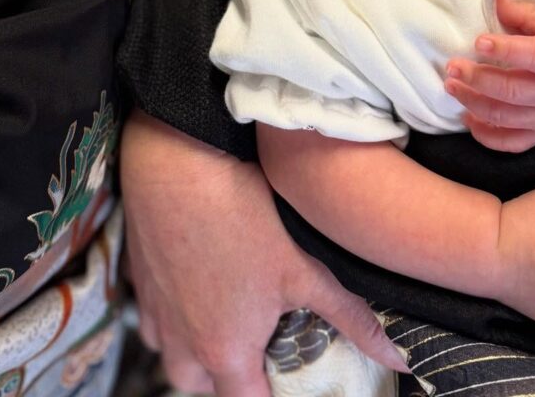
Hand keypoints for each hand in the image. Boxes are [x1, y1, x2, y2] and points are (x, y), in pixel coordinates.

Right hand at [120, 110, 407, 395]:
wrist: (176, 161)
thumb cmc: (240, 215)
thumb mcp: (303, 268)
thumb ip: (351, 319)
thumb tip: (398, 357)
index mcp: (225, 350)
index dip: (269, 393)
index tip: (285, 376)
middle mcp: (182, 339)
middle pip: (200, 384)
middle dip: (225, 376)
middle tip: (257, 344)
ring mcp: (154, 308)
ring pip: (170, 353)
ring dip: (193, 348)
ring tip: (223, 315)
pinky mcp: (137, 275)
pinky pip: (150, 316)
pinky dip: (168, 312)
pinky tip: (192, 280)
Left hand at [445, 0, 534, 151]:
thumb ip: (529, 14)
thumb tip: (497, 0)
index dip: (506, 50)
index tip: (479, 41)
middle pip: (514, 92)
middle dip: (478, 79)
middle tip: (452, 66)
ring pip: (507, 118)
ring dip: (474, 103)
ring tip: (452, 86)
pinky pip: (513, 144)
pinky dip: (486, 136)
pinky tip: (468, 118)